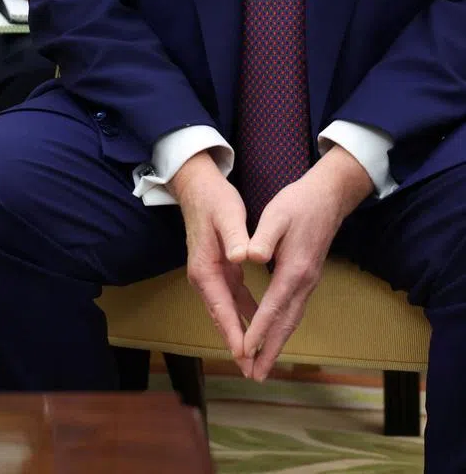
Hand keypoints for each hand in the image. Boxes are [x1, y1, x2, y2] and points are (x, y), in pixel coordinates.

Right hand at [169, 152, 257, 374]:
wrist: (197, 187)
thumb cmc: (215, 200)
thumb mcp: (228, 215)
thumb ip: (235, 237)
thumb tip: (241, 258)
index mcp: (205, 269)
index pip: (222, 309)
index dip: (234, 333)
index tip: (246, 357)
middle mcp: (204, 277)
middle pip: (222, 317)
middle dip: (237, 345)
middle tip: (254, 372)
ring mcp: (210, 275)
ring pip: (227, 311)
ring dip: (241, 334)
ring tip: (257, 359)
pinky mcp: (218, 269)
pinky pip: (232, 299)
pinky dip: (244, 314)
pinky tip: (258, 324)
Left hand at [240, 146, 372, 380]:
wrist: (327, 197)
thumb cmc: (298, 203)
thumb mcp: (276, 215)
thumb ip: (262, 237)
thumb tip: (251, 257)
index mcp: (293, 269)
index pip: (273, 307)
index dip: (258, 330)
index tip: (245, 350)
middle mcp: (304, 282)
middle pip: (286, 324)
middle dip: (269, 351)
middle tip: (254, 376)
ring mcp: (308, 282)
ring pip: (291, 320)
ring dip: (276, 344)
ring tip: (261, 365)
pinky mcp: (306, 278)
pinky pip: (293, 310)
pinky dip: (281, 327)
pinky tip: (271, 335)